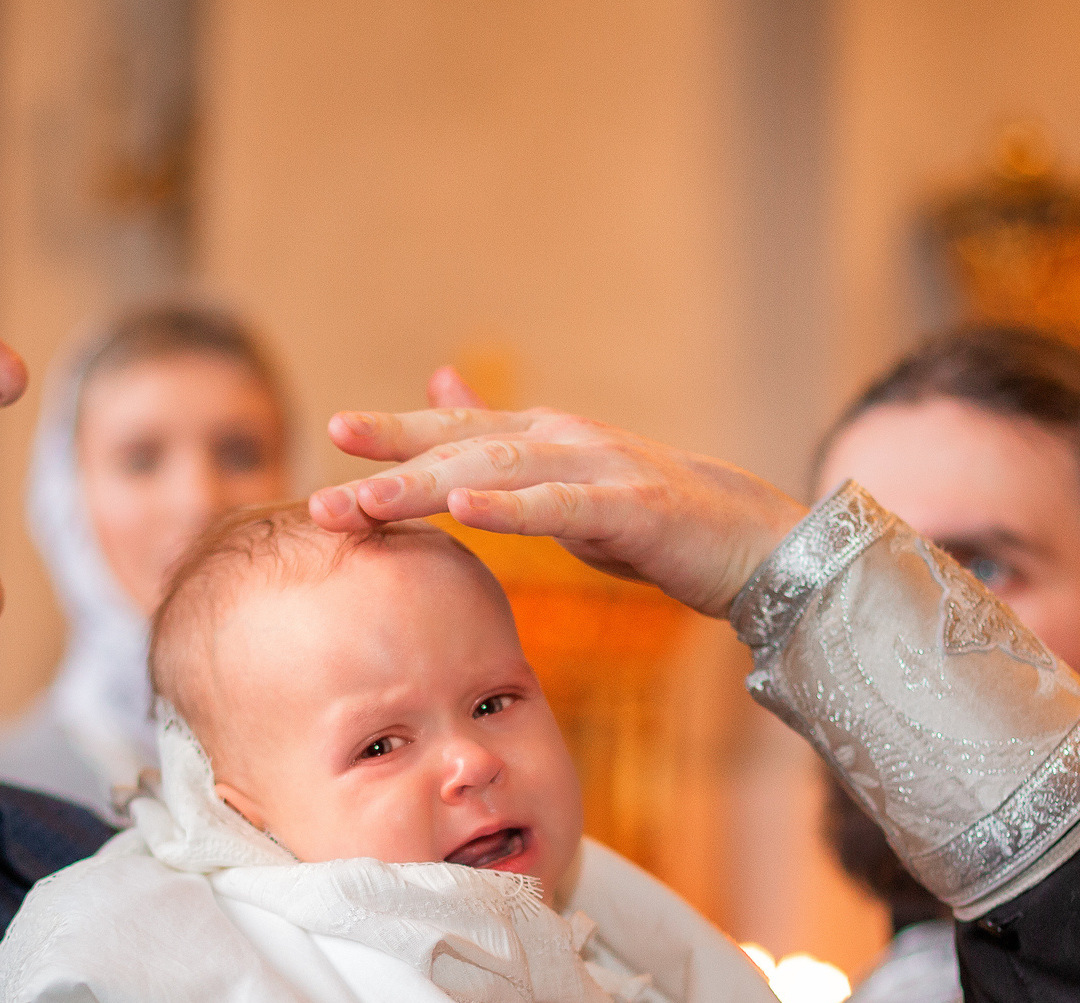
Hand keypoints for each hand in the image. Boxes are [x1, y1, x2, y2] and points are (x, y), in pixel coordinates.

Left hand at [310, 366, 806, 618]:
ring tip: (368, 502)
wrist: (755, 541)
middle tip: (324, 495)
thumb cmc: (657, 519)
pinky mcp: (632, 506)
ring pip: (498, 471)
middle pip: (461, 448)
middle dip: (389, 468)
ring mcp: (599, 467)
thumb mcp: (567, 480)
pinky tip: (464, 508)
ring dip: (427, 487)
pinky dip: (510, 507)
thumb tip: (441, 384)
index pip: (456, 430)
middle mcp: (564, 439)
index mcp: (545, 439)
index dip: (396, 431)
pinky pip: (561, 506)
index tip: (335, 434)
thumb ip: (504, 441)